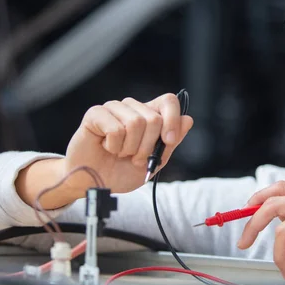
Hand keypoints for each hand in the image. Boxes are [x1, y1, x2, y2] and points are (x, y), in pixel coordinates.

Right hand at [62, 93, 192, 194]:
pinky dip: (113, 146)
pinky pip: (115, 129)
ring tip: (120, 153)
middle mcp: (132, 108)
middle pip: (154, 118)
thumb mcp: (155, 161)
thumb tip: (188, 119)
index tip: (168, 141)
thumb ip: (171, 141)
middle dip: (147, 146)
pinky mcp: (96, 114)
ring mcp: (114, 108)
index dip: (172, 120)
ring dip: (129, 148)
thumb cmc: (122, 171)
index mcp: (149, 115)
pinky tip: (106, 148)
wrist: (96, 184)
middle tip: (135, 158)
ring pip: (135, 123)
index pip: (168, 101)